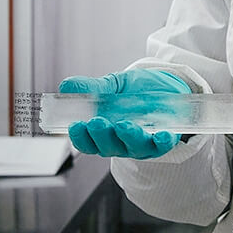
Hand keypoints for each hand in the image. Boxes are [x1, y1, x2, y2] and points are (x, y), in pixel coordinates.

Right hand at [59, 69, 189, 158]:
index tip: (75, 125)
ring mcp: (142, 144)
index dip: (80, 137)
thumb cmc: (135, 90)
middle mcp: (121, 143)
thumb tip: (66, 86)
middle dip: (101, 136)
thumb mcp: (112, 85)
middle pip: (108, 147)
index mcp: (103, 133)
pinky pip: (163, 145)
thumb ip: (93, 88)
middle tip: (96, 123)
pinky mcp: (164, 140)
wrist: (165, 86)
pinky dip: (162, 142)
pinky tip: (162, 134)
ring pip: (134, 147)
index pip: (87, 142)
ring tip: (122, 125)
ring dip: (128, 137)